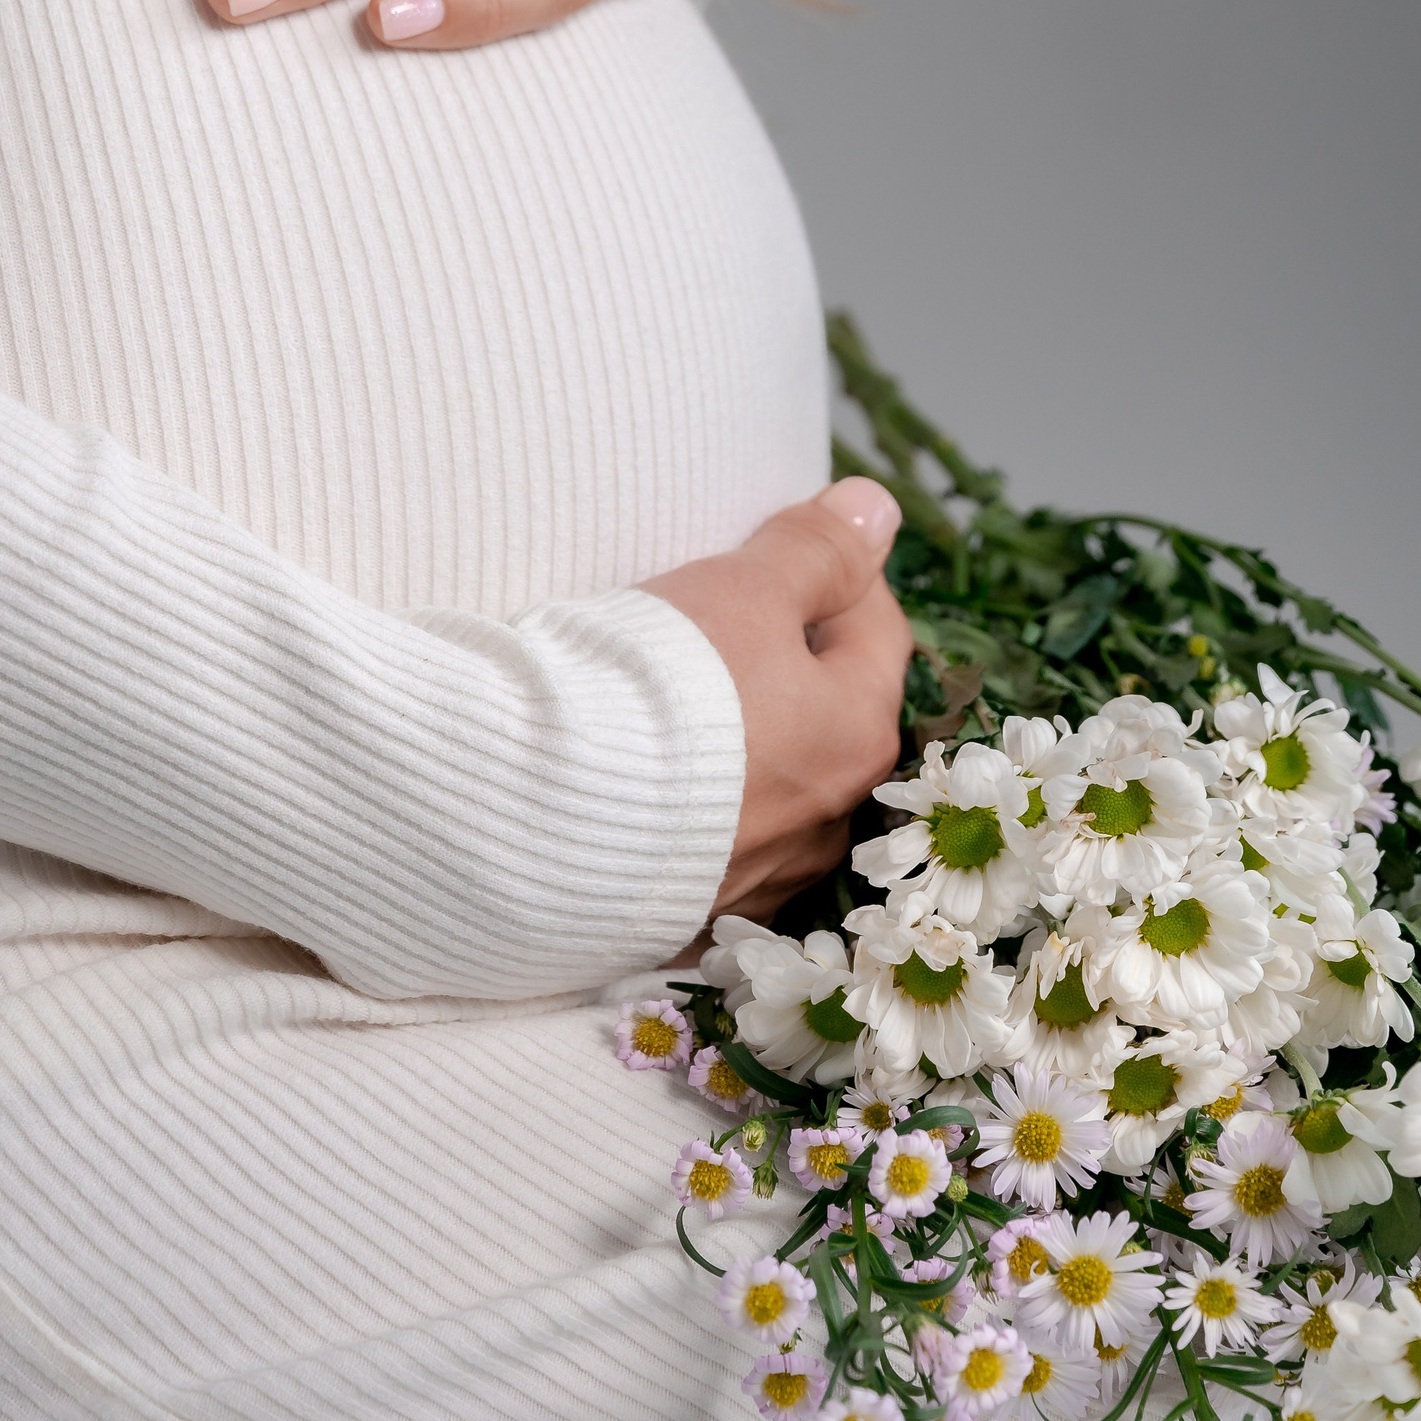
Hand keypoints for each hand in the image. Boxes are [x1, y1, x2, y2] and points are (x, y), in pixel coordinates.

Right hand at [639, 477, 911, 922]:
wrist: (543, 818)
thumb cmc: (661, 689)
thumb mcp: (744, 589)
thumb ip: (818, 549)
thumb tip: (878, 508)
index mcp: (860, 732)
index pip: (876, 625)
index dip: (834, 570)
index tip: (777, 546)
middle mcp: (829, 816)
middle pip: (826, 707)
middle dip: (785, 654)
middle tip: (718, 615)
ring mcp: (761, 873)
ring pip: (771, 776)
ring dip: (741, 733)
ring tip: (673, 698)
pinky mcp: (692, 912)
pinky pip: (711, 835)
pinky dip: (693, 798)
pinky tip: (648, 774)